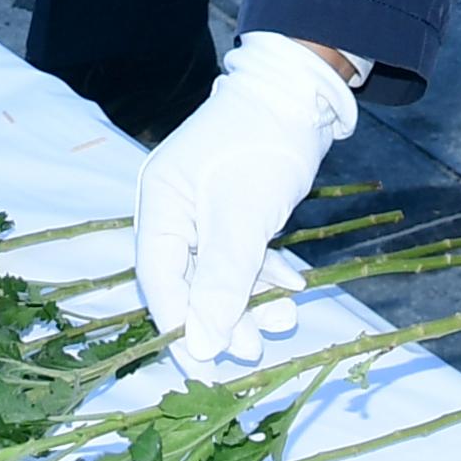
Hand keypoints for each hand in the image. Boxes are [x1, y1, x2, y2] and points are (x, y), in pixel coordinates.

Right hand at [131, 32, 356, 380]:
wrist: (301, 92)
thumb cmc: (261, 146)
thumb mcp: (241, 217)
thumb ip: (221, 281)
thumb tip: (202, 345)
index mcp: (159, 205)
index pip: (160, 282)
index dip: (183, 328)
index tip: (206, 368)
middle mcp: (176, 210)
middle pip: (190, 281)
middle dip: (223, 317)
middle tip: (255, 348)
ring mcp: (206, 209)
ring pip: (222, 270)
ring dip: (251, 298)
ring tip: (284, 319)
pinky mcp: (237, 207)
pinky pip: (245, 252)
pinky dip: (266, 271)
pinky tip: (293, 286)